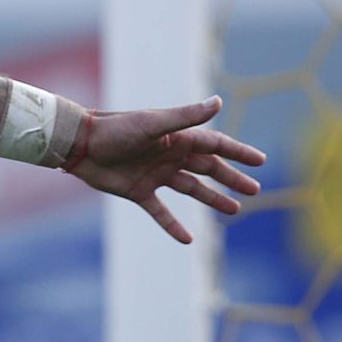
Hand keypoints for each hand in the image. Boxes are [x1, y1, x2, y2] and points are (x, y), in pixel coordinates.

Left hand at [66, 95, 264, 243]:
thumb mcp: (154, 124)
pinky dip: (174, 225)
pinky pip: (161, 212)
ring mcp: (155, 174)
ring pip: (191, 189)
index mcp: (176, 138)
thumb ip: (186, 117)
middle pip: (208, 168)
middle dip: (231, 178)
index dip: (238, 152)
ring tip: (234, 210)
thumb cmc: (116, 129)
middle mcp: (169, 155)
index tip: (260, 161)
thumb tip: (218, 102)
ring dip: (212, 199)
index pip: (215, 145)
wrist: (80, 145)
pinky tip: (188, 239)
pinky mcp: (138, 192)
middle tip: (254, 190)